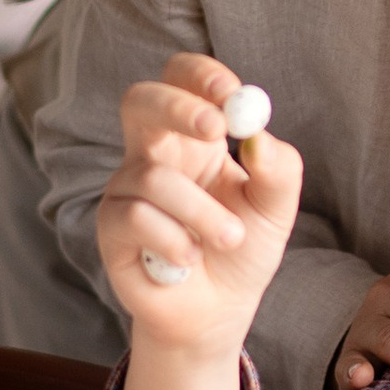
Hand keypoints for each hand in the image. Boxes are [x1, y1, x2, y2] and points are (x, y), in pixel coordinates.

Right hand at [97, 61, 301, 371]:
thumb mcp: (275, 209)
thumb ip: (278, 170)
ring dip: (201, 211)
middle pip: (140, 101)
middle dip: (176, 106)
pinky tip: (188, 260)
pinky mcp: (111, 228)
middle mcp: (153, 153)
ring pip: (152, 175)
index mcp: (193, 136)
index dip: (201, 77)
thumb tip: (259, 139)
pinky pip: (135, 218)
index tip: (232, 96)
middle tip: (216, 128)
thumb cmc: (243, 250)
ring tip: (230, 239)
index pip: (181, 80)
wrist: (219, 312)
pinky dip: (173, 240)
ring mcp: (125, 189)